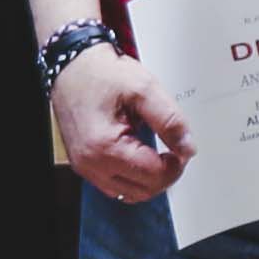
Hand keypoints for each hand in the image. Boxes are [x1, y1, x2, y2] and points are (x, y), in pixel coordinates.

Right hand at [49, 45, 193, 203]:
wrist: (72, 65)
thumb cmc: (100, 73)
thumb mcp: (144, 89)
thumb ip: (170, 120)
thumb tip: (187, 146)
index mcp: (105, 146)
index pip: (153, 175)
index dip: (176, 165)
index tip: (183, 149)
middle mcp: (91, 163)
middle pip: (142, 190)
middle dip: (165, 175)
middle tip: (175, 152)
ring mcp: (85, 166)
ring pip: (129, 193)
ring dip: (149, 179)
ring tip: (158, 154)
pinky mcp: (84, 164)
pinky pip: (114, 185)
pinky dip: (133, 177)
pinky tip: (141, 157)